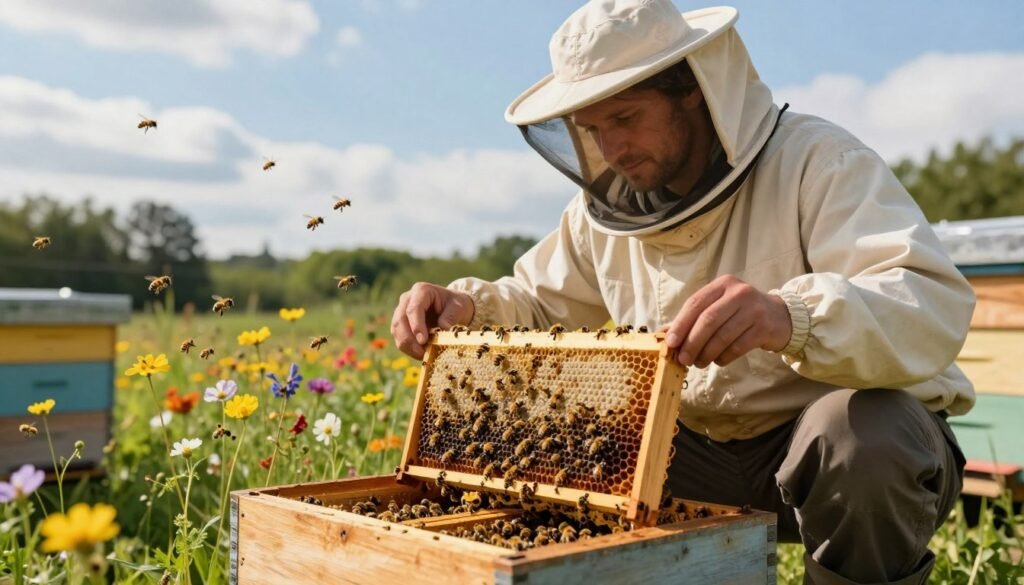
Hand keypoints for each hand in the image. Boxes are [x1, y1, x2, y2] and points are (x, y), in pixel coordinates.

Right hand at [391, 282, 474, 359]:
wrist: (452, 307)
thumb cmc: (456, 305)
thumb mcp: (458, 308)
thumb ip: (450, 317)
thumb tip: (443, 330)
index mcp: (421, 290)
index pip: (413, 309)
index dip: (416, 326)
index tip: (423, 341)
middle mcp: (407, 299)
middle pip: (400, 320)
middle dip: (409, 339)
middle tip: (422, 353)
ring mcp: (401, 311)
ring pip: (396, 330)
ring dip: (407, 345)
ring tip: (423, 355)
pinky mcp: (401, 324)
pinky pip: (399, 337)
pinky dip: (408, 348)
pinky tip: (420, 354)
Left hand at [663, 275, 791, 367]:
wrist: (780, 317)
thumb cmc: (741, 313)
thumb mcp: (720, 307)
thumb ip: (696, 318)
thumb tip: (667, 336)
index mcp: (723, 284)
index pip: (695, 303)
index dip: (680, 324)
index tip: (670, 343)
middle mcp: (738, 293)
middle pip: (708, 320)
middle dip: (692, 343)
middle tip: (683, 359)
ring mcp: (753, 309)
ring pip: (722, 336)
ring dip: (706, 353)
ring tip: (699, 363)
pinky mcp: (764, 327)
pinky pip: (737, 347)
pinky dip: (723, 357)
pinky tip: (718, 361)